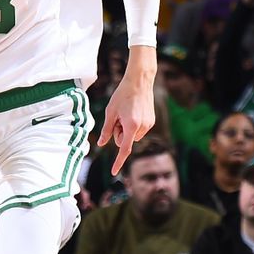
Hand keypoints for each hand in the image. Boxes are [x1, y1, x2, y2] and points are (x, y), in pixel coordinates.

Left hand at [98, 59, 155, 175]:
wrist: (139, 81)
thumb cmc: (122, 95)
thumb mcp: (110, 112)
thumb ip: (106, 129)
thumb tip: (101, 144)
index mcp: (131, 126)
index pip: (124, 149)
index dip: (118, 161)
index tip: (114, 172)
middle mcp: (142, 127)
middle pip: (126, 141)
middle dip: (119, 133)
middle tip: (117, 117)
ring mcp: (149, 124)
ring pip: (132, 136)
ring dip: (126, 128)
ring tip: (126, 112)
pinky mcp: (152, 121)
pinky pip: (139, 130)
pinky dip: (134, 125)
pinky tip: (133, 110)